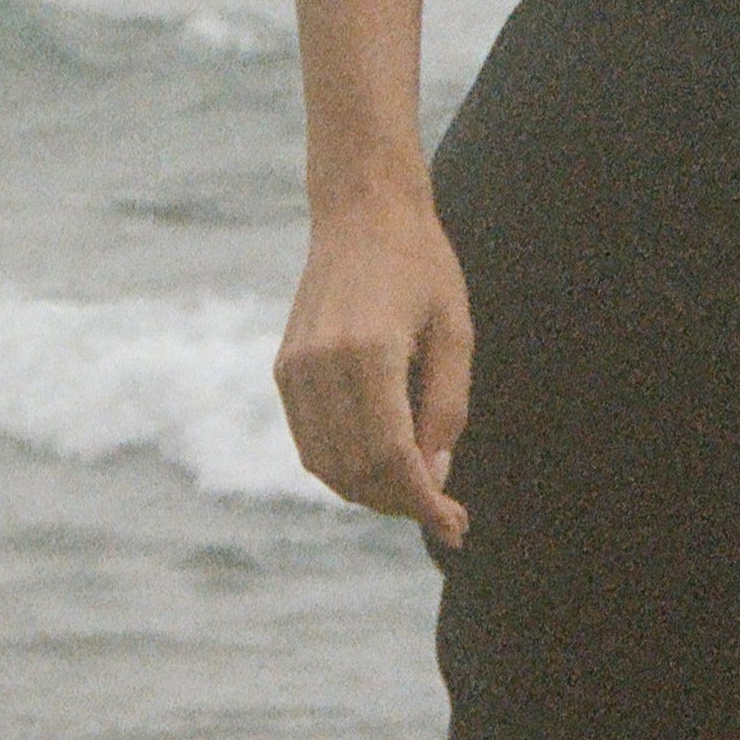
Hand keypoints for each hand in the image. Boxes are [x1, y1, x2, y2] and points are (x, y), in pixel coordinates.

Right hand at [275, 190, 474, 550]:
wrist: (362, 213)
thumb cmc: (423, 266)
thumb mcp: (456, 331)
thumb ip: (446, 407)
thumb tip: (433, 474)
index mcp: (368, 352)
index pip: (392, 456)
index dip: (424, 501)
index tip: (456, 526)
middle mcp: (320, 366)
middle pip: (357, 469)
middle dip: (402, 502)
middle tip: (445, 512)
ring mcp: (294, 369)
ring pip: (327, 465)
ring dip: (371, 492)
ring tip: (416, 493)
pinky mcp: (284, 369)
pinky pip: (309, 443)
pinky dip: (343, 467)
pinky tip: (381, 466)